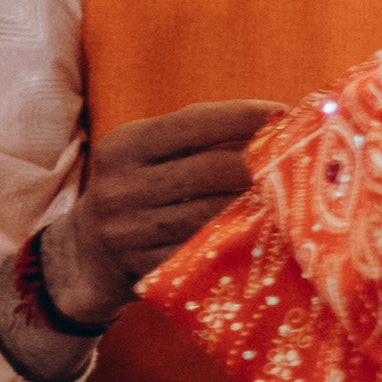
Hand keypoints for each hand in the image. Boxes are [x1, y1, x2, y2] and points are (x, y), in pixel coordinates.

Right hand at [39, 101, 286, 332]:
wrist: (84, 255)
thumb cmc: (138, 190)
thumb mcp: (148, 154)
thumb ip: (197, 135)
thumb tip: (273, 118)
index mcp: (124, 145)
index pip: (192, 123)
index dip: (242, 116)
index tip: (283, 112)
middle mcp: (121, 186)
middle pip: (208, 170)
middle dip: (258, 164)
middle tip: (297, 160)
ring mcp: (129, 232)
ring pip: (209, 214)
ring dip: (255, 204)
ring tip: (290, 194)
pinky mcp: (144, 269)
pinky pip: (200, 251)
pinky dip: (235, 239)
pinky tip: (263, 231)